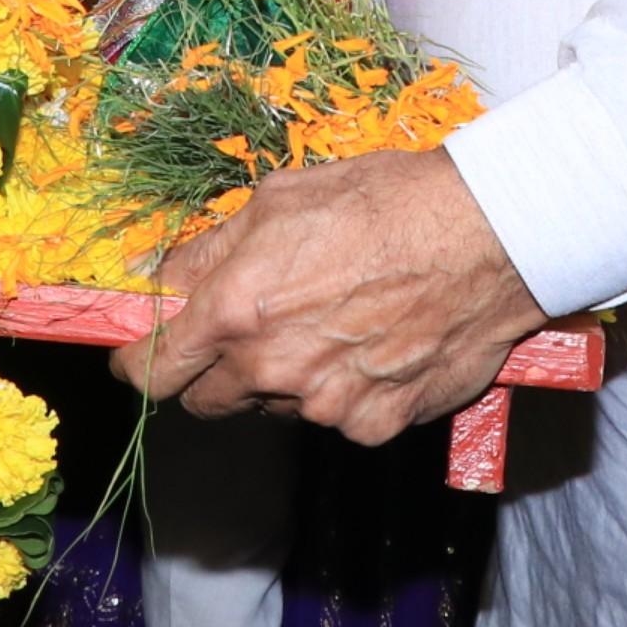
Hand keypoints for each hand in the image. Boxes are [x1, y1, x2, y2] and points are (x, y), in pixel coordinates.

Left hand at [116, 148, 543, 443]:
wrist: (487, 234)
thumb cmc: (385, 202)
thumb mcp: (278, 201)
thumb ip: (207, 251)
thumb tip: (156, 277)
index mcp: (234, 311)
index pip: (149, 372)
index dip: (138, 363)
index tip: (142, 355)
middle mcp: (271, 368)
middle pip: (206, 401)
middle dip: (212, 372)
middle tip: (248, 331)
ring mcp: (325, 406)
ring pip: (274, 408)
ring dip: (284, 379)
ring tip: (331, 323)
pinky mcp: (375, 425)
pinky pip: (338, 420)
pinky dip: (346, 392)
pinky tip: (373, 346)